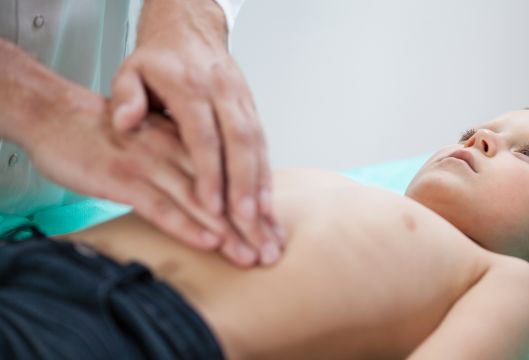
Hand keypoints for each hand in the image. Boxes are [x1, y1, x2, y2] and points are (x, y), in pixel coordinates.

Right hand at [23, 84, 260, 265]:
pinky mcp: (123, 180)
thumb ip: (183, 162)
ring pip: (199, 203)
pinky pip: (160, 207)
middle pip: (222, 194)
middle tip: (272, 252)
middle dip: (251, 226)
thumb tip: (212, 192)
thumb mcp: (154, 141)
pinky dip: (185, 225)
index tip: (274, 235)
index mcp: (186, 143)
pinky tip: (208, 242)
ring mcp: (150, 166)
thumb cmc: (108, 132)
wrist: (57, 114)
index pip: (230, 178)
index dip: (253, 208)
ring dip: (227, 232)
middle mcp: (175, 153)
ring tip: (251, 255)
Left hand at [109, 0, 281, 264]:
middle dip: (245, 185)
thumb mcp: (130, 70)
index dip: (210, 172)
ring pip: (257, 144)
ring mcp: (240, 101)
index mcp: (190, 87)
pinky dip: (266, 173)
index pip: (204, 136)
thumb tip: (124, 121)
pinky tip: (267, 200)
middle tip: (247, 221)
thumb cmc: (160, 58)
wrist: (189, 29)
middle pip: (240, 143)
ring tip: (265, 219)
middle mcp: (222, 94)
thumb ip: (125, 95)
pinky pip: (263, 142)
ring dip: (262, 183)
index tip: (210, 205)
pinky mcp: (250, 108)